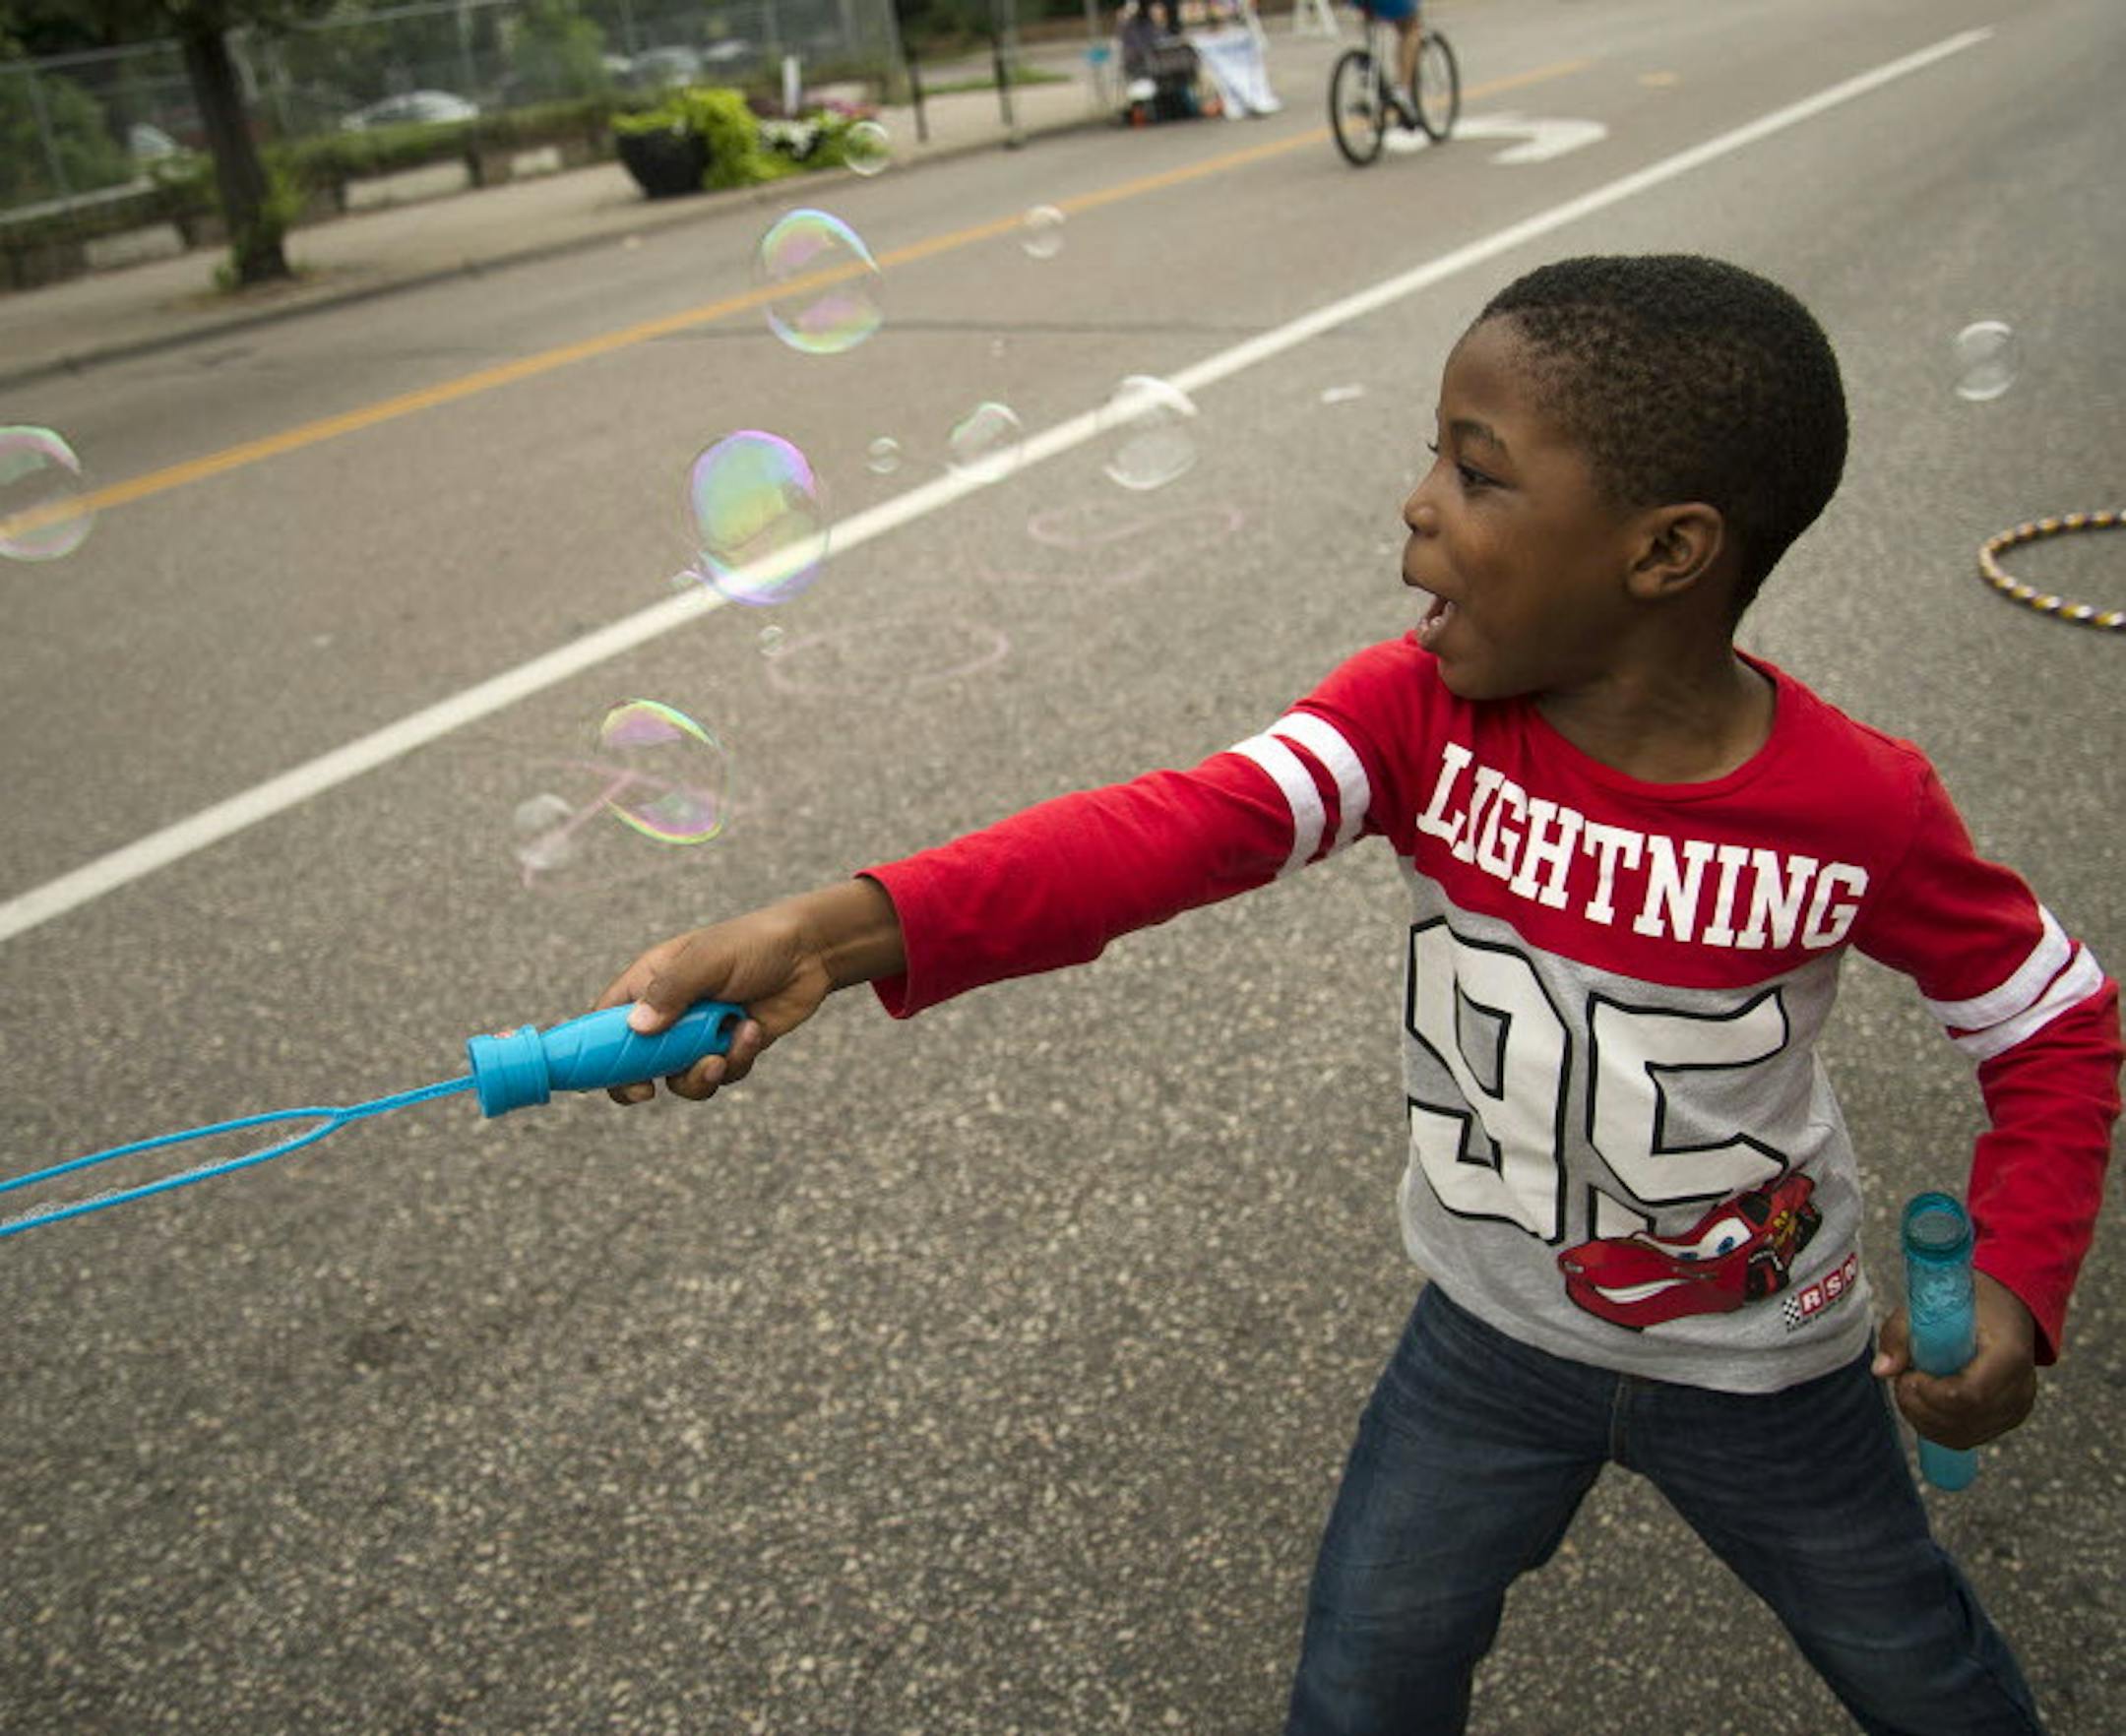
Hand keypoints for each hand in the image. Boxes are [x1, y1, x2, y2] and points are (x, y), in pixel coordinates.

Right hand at [591, 909, 828, 1104]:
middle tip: (651, 1089)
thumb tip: (637, 1027)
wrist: (810, 953)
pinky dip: (735, 1061)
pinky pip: (720, 1074)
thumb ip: (672, 991)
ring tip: (720, 1054)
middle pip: (636, 1061)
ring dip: (698, 1075)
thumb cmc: (753, 944)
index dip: (598, 1051)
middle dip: (645, 1079)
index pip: (606, 1020)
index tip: (609, 1075)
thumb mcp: (708, 960)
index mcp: (651, 982)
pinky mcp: (730, 1048)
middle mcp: (670, 1012)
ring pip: (679, 1077)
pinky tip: (751, 1031)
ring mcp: (699, 1033)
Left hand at [1872, 1270, 2038, 1449]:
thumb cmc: (1964, 1305)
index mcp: (2009, 1355)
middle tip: (1902, 1381)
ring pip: (1964, 1435)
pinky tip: (1921, 1405)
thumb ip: (1900, 1335)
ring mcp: (2016, 1408)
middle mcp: (2020, 1388)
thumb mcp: (1928, 1306)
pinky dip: (1936, 1428)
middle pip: (1964, 1419)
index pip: (1970, 1394)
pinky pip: (1967, 1437)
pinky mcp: (2008, 1419)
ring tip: (1910, 1389)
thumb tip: (1880, 1370)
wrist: (2003, 1307)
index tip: (1909, 1375)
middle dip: (1921, 1407)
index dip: (1932, 1394)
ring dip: (1924, 1419)